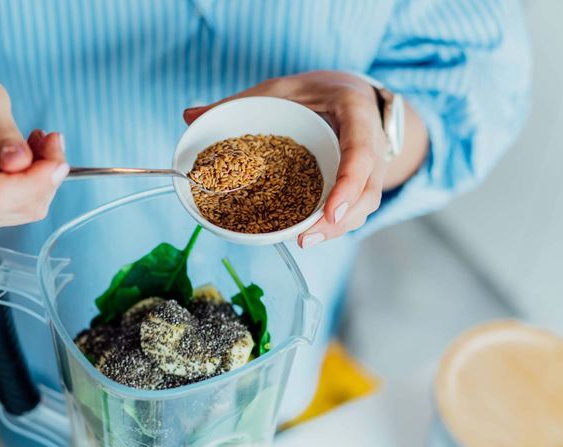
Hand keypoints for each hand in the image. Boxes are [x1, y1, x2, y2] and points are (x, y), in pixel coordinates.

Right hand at [0, 78, 68, 229]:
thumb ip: (1, 128)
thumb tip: (21, 162)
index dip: (34, 182)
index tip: (57, 157)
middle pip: (12, 206)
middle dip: (46, 175)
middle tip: (51, 139)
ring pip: (22, 211)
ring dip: (43, 179)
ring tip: (35, 143)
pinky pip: (18, 210)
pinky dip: (33, 187)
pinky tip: (24, 162)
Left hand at [183, 71, 387, 247]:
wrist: (351, 93)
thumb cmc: (315, 92)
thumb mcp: (279, 89)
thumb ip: (240, 103)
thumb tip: (189, 115)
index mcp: (355, 113)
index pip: (361, 152)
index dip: (348, 185)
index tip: (329, 212)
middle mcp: (373, 142)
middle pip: (368, 191)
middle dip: (339, 219)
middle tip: (305, 238)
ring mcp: (372, 166)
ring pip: (365, 205)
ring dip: (336, 228)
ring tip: (302, 241)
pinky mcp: (363, 182)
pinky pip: (354, 208)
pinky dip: (333, 223)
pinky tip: (307, 233)